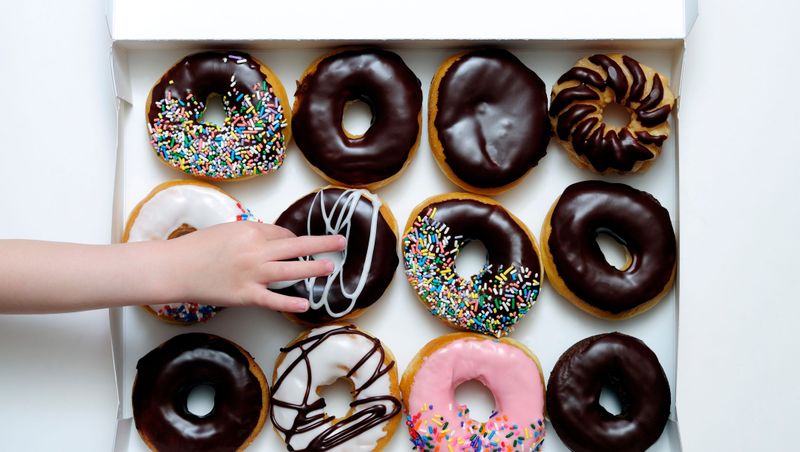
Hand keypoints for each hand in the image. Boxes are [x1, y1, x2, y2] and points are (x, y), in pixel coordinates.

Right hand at [164, 221, 344, 312]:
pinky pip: (272, 300)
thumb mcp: (228, 230)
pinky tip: (305, 303)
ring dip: (314, 269)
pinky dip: (289, 303)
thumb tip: (276, 240)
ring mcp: (252, 275)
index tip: (297, 245)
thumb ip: (253, 234)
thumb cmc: (198, 247)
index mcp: (251, 231)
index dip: (293, 240)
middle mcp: (256, 251)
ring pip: (291, 271)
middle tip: (341, 242)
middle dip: (322, 244)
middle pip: (297, 246)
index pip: (283, 234)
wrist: (175, 267)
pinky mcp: (245, 295)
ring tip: (331, 267)